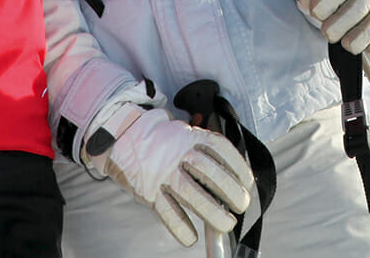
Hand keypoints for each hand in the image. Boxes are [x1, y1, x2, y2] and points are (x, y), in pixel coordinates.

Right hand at [86, 104, 254, 247]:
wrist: (122, 136)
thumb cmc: (161, 139)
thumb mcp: (184, 133)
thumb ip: (204, 149)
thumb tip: (233, 174)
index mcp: (190, 136)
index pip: (220, 149)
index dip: (238, 166)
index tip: (247, 181)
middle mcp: (177, 152)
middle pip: (209, 172)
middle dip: (230, 191)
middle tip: (241, 205)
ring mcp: (162, 171)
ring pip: (190, 193)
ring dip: (212, 212)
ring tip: (226, 224)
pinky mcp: (148, 190)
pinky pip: (166, 211)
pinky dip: (180, 227)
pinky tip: (191, 237)